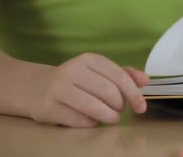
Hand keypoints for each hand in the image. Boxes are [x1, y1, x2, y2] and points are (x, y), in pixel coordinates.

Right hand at [28, 53, 148, 127]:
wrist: (35, 87)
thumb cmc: (76, 80)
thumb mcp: (99, 72)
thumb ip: (124, 74)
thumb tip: (146, 80)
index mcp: (89, 59)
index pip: (120, 77)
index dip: (134, 94)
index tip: (141, 107)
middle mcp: (73, 71)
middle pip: (109, 93)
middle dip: (120, 106)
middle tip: (119, 111)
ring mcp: (59, 89)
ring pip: (94, 107)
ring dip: (108, 117)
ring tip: (110, 118)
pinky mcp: (49, 107)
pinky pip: (79, 120)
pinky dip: (91, 123)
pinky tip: (92, 120)